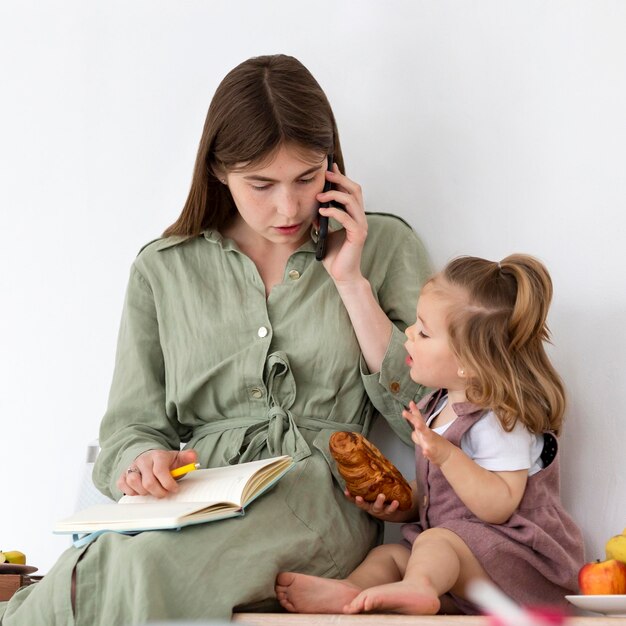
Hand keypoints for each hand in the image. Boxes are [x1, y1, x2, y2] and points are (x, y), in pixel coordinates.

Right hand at [117, 448, 198, 497]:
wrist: (150, 457)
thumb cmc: (165, 461)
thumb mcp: (178, 458)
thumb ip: (188, 457)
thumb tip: (193, 458)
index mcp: (158, 455)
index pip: (160, 471)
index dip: (168, 484)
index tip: (175, 489)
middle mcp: (143, 460)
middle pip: (148, 482)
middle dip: (159, 492)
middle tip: (165, 493)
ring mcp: (132, 467)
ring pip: (134, 483)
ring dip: (145, 492)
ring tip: (153, 491)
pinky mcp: (123, 474)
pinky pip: (123, 485)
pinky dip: (132, 491)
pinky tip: (141, 490)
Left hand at [317, 164, 367, 283]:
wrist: (342, 276)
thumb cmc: (334, 256)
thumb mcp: (323, 233)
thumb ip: (321, 220)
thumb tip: (313, 207)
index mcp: (354, 216)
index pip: (350, 191)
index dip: (341, 177)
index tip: (329, 166)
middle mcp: (360, 218)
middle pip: (355, 190)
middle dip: (340, 179)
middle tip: (326, 174)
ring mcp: (360, 226)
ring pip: (352, 200)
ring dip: (335, 194)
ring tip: (320, 195)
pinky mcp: (358, 235)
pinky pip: (347, 217)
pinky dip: (334, 212)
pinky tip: (322, 211)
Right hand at [344, 489, 414, 522]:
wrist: (394, 512)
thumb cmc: (380, 499)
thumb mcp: (373, 494)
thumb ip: (368, 484)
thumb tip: (363, 466)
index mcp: (365, 502)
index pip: (355, 500)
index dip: (350, 496)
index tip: (346, 491)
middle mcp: (371, 507)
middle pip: (365, 505)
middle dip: (361, 502)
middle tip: (359, 497)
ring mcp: (380, 510)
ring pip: (378, 507)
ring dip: (379, 502)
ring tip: (381, 496)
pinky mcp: (389, 512)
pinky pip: (391, 510)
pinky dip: (393, 506)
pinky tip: (395, 502)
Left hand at [403, 401, 454, 466]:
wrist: (448, 456)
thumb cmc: (436, 447)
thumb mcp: (426, 440)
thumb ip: (418, 436)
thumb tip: (413, 432)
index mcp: (425, 431)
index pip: (419, 420)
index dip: (414, 411)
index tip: (410, 402)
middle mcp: (427, 435)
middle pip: (419, 425)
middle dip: (412, 418)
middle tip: (404, 412)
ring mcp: (431, 443)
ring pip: (426, 435)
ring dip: (421, 429)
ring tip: (417, 424)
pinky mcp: (433, 453)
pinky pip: (429, 452)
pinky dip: (427, 452)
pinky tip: (425, 451)